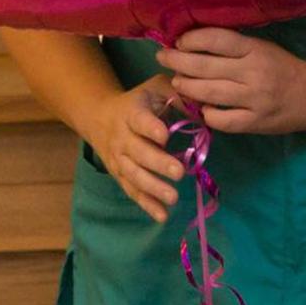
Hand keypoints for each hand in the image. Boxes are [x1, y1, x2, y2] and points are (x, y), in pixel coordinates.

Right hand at [73, 76, 183, 221]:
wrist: (99, 117)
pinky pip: (132, 191)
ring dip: (153, 188)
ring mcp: (119, 158)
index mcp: (132, 112)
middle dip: (157, 164)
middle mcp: (122, 137)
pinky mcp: (120, 175)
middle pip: (138, 152)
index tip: (165, 135)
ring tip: (173, 198)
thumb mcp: (157, 88)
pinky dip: (146, 204)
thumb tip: (206, 109)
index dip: (150, 127)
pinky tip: (162, 216)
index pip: (139, 120)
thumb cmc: (141, 101)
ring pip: (133, 175)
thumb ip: (180, 95)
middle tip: (179, 172)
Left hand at [158, 27, 305, 136]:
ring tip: (177, 82)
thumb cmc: (282, 68)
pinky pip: (221, 120)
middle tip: (163, 58)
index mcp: (256, 50)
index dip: (190, 40)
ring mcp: (254, 100)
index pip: (216, 40)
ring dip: (186, 87)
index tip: (177, 41)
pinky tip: (203, 108)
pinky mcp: (255, 123)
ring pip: (207, 94)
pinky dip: (206, 114)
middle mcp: (253, 74)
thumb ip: (232, 47)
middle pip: (204, 67)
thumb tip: (191, 44)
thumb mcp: (262, 48)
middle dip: (177, 61)